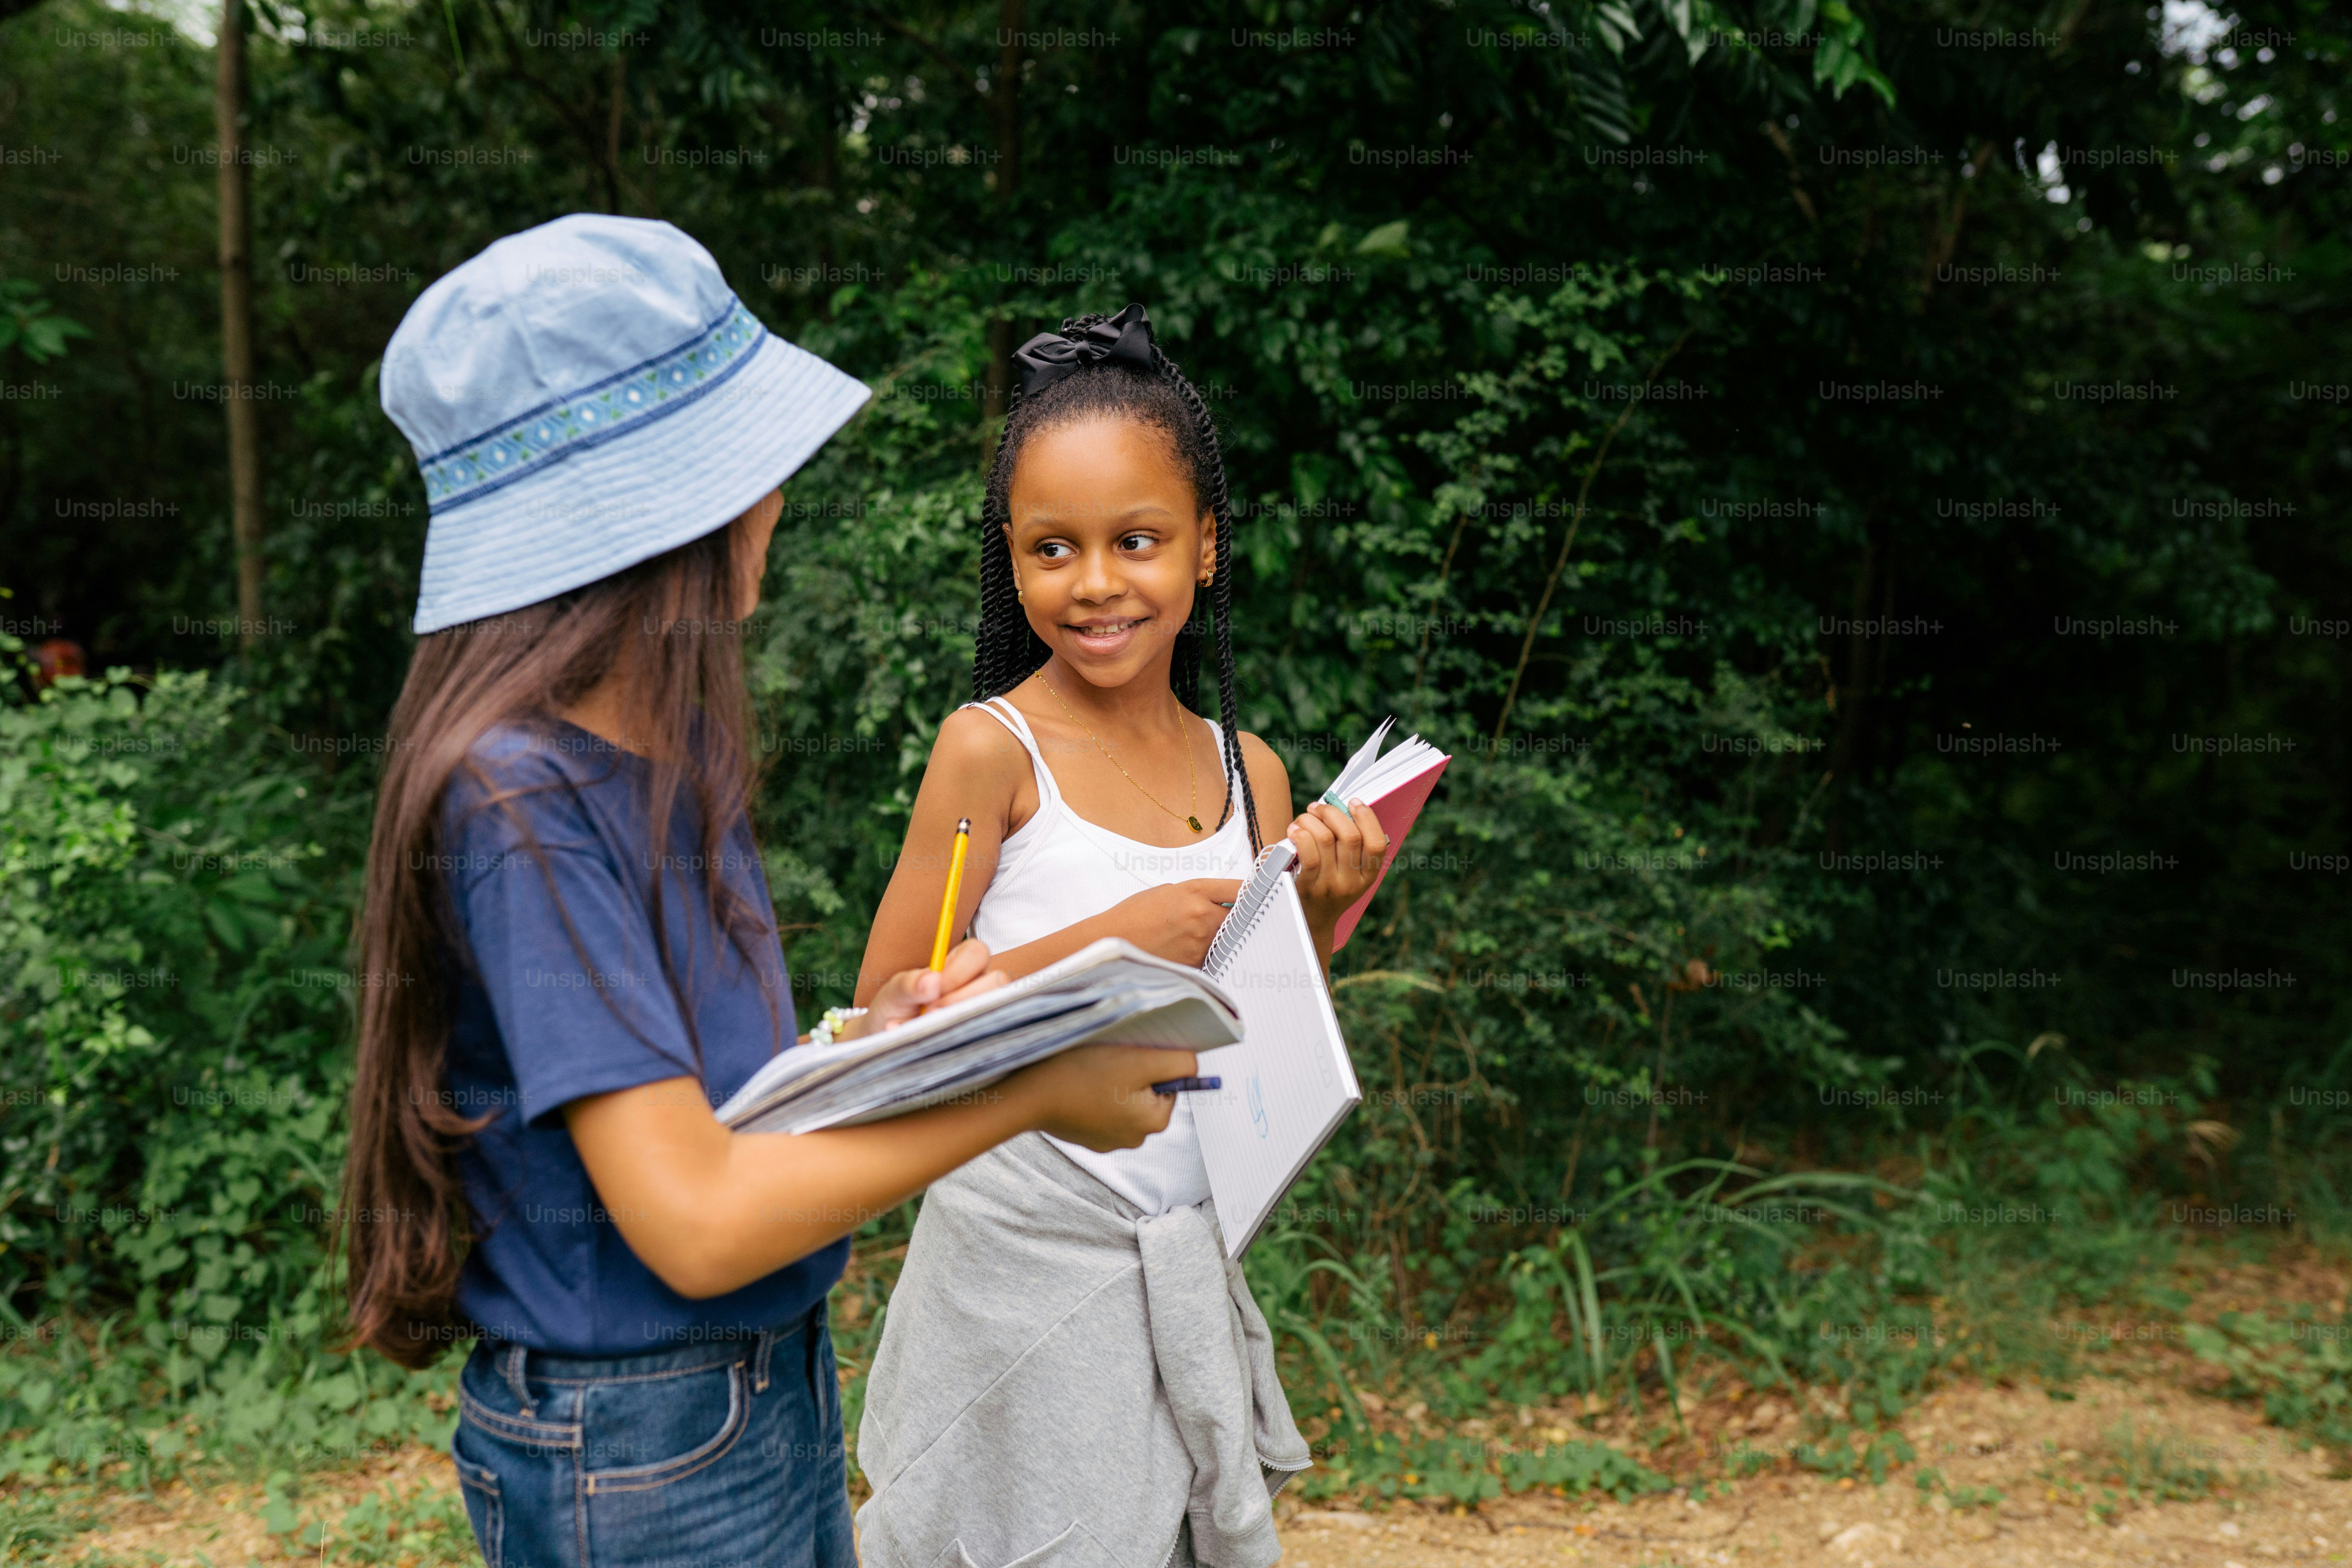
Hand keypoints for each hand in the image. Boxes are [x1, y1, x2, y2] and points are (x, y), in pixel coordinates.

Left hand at [839, 937, 1007, 1041]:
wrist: (888, 1039)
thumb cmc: (895, 1009)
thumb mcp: (893, 994)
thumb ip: (909, 984)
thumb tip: (932, 981)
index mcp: (959, 964)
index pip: (977, 953)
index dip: (959, 972)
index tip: (934, 991)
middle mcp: (978, 984)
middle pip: (998, 979)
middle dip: (963, 998)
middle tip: (930, 1013)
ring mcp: (984, 1009)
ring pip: (997, 1007)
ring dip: (963, 1019)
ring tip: (932, 1027)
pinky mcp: (983, 1033)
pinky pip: (989, 1035)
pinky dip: (963, 1040)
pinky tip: (938, 1043)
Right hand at [1012, 1043, 1199, 1150]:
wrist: (1029, 1096)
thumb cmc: (1083, 1076)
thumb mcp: (1138, 1061)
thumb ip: (1177, 1063)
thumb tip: (1194, 1065)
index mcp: (1153, 1123)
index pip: (1170, 1083)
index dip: (1152, 1063)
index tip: (1129, 1056)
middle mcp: (1135, 1138)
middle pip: (1146, 1091)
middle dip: (1132, 1074)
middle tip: (1108, 1061)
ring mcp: (1107, 1140)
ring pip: (1122, 1098)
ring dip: (1112, 1082)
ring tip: (1090, 1072)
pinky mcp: (1086, 1135)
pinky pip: (1100, 1107)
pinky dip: (1093, 1094)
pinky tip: (1078, 1085)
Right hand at [1101, 878, 1244, 966]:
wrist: (1111, 941)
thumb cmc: (1134, 915)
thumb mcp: (1167, 892)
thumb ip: (1197, 895)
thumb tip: (1220, 903)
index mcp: (1194, 892)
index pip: (1238, 889)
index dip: (1251, 891)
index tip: (1257, 894)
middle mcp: (1202, 916)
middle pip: (1240, 917)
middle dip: (1238, 917)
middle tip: (1232, 918)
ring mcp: (1200, 942)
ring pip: (1227, 938)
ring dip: (1222, 936)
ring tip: (1200, 934)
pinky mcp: (1195, 964)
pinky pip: (1213, 955)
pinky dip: (1208, 952)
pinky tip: (1189, 949)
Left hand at [1288, 798, 1389, 936]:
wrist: (1310, 923)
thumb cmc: (1328, 888)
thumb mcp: (1349, 875)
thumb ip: (1351, 847)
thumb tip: (1341, 808)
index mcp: (1368, 877)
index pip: (1377, 844)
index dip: (1367, 818)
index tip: (1353, 802)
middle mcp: (1351, 883)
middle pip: (1350, 836)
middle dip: (1332, 813)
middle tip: (1318, 807)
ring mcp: (1330, 886)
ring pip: (1326, 839)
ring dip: (1312, 820)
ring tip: (1304, 817)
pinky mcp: (1308, 887)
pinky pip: (1308, 853)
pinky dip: (1301, 834)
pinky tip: (1295, 830)